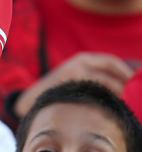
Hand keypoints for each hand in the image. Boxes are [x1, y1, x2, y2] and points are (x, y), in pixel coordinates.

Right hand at [14, 52, 133, 116]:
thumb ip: (96, 75)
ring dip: (121, 94)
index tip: (138, 84)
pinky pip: (97, 95)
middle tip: (138, 96)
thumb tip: (127, 85)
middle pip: (112, 70)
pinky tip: (114, 109)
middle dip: (128, 83)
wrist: (36, 97)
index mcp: (83, 58)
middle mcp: (80, 63)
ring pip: (107, 83)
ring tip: (129, 104)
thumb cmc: (62, 88)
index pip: (113, 62)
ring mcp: (75, 75)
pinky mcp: (72, 88)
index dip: (128, 73)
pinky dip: (109, 101)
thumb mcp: (77, 74)